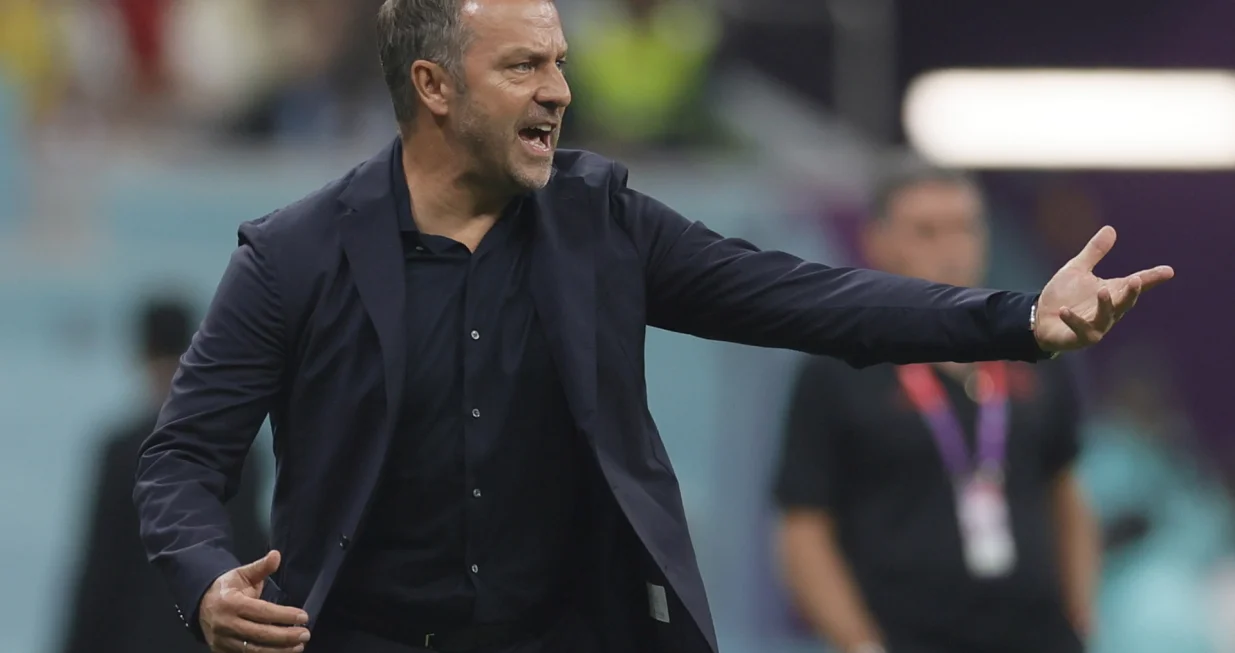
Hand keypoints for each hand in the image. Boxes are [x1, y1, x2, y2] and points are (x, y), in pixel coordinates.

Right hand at [199, 551, 310, 652]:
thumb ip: (261, 567)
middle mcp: (225, 624)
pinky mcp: (221, 651)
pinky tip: (282, 652)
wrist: (201, 604)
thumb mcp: (242, 574)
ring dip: (279, 650)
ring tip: (299, 646)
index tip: (304, 617)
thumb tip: (276, 555)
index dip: (284, 615)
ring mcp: (222, 641)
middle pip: (260, 634)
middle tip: (306, 634)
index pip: (262, 612)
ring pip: (254, 650)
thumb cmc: (227, 588)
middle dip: (285, 636)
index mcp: (231, 603)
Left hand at [1034, 226, 1173, 352]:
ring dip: (1106, 305)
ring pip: (1106, 317)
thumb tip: (1110, 228)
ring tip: (1103, 290)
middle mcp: (1109, 310)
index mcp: (1112, 292)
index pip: (1136, 284)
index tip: (1168, 271)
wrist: (1039, 318)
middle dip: (1131, 292)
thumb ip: (1094, 252)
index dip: (1152, 278)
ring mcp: (1096, 326)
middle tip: (1136, 280)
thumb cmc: (1063, 295)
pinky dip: (1073, 320)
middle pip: (1125, 302)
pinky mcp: (1080, 338)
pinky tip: (1065, 310)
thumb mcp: (1077, 269)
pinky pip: (1079, 329)